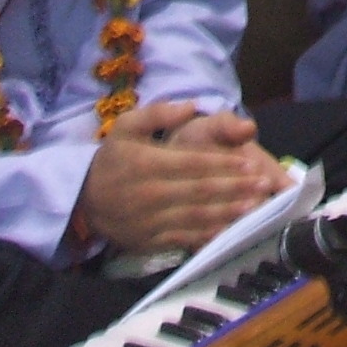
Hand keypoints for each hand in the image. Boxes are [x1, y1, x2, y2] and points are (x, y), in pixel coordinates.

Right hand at [76, 101, 289, 254]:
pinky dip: (209, 235)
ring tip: (255, 205)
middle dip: (235, 187)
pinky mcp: (151, 241)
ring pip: (196, 217)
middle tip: (263, 183)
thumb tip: (191, 106)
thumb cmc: (112, 159)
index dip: (223, 164)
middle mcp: (150, 194)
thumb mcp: (126, 127)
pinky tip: (231, 230)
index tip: (250, 162)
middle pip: (199, 191)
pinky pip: (185, 238)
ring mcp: (150, 221)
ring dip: (228, 212)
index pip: (193, 164)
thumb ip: (158, 113)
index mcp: (147, 164)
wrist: (83, 201)